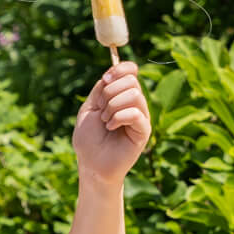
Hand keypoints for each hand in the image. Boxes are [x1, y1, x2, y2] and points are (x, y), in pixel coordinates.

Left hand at [73, 60, 151, 183]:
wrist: (91, 164)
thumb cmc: (89, 139)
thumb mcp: (90, 107)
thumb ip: (101, 89)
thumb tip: (112, 71)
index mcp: (121, 95)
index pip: (131, 71)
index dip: (120, 69)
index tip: (105, 79)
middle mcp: (134, 103)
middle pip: (131, 80)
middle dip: (110, 92)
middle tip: (101, 110)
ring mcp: (141, 116)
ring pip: (134, 94)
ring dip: (113, 106)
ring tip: (105, 121)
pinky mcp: (144, 130)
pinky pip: (135, 113)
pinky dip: (118, 117)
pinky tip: (111, 128)